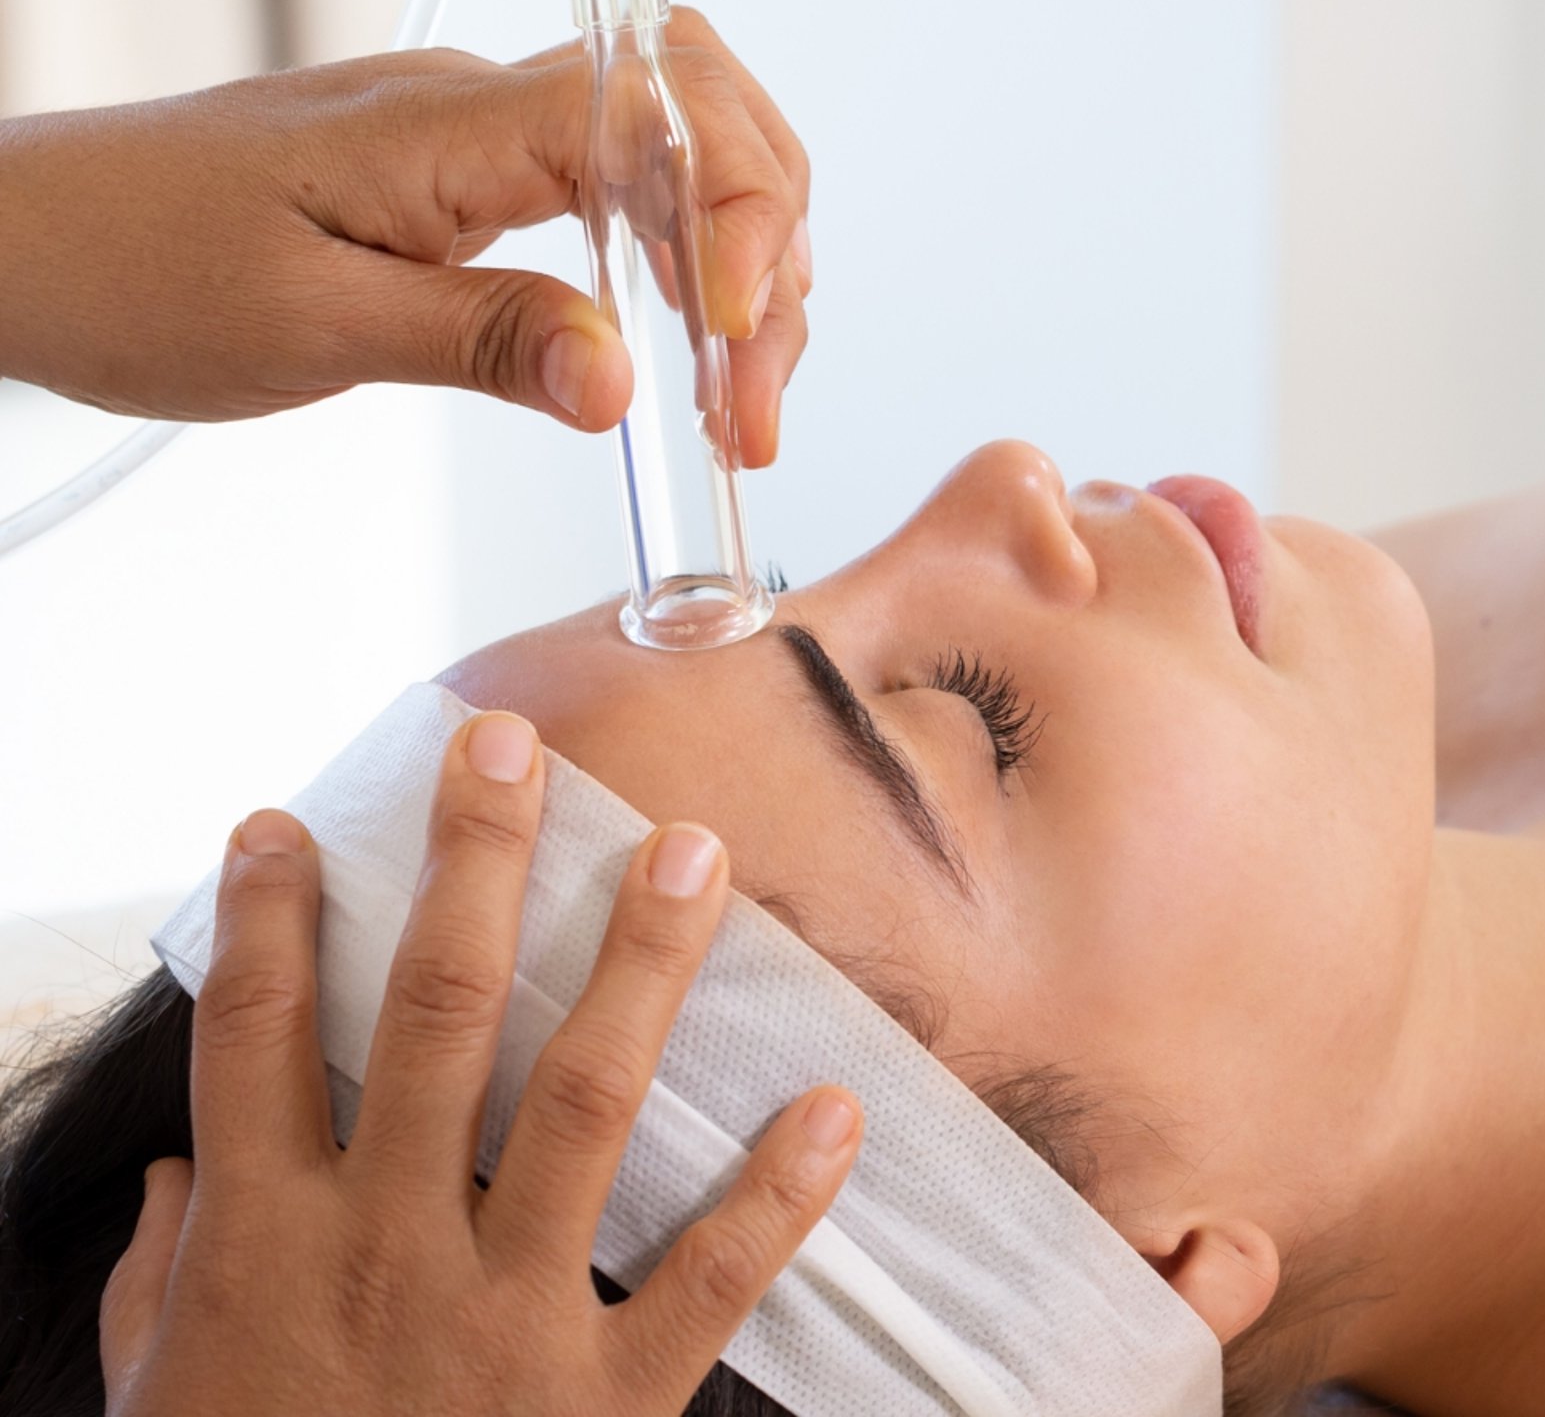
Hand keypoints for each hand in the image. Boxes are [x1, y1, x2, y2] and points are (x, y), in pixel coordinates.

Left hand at [0, 7, 809, 463]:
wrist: (23, 239)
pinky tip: (689, 351)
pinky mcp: (479, 176)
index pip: (663, 116)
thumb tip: (625, 383)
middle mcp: (490, 104)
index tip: (735, 350)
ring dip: (744, 268)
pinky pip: (627, 194)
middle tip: (755, 409)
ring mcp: (490, 134)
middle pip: (707, 123)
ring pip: (683, 158)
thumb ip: (479, 340)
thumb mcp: (306, 329)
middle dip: (769, 256)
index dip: (737, 220)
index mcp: (452, 121)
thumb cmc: (129, 270)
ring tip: (739, 402)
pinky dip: (687, 269)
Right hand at [100, 713, 859, 1415]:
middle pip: (436, 1012)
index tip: (285, 822)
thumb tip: (161, 1186)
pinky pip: (702, 1278)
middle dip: (477, 864)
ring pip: (582, 1099)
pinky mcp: (603, 1402)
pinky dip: (777, 1193)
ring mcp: (503, 1319)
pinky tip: (835, 1103)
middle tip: (514, 747)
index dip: (265, 919)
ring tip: (689, 850)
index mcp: (268, 1243)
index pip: (257, 1037)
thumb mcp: (160, 1399)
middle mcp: (388, 1249)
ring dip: (641, 965)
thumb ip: (155, 1286)